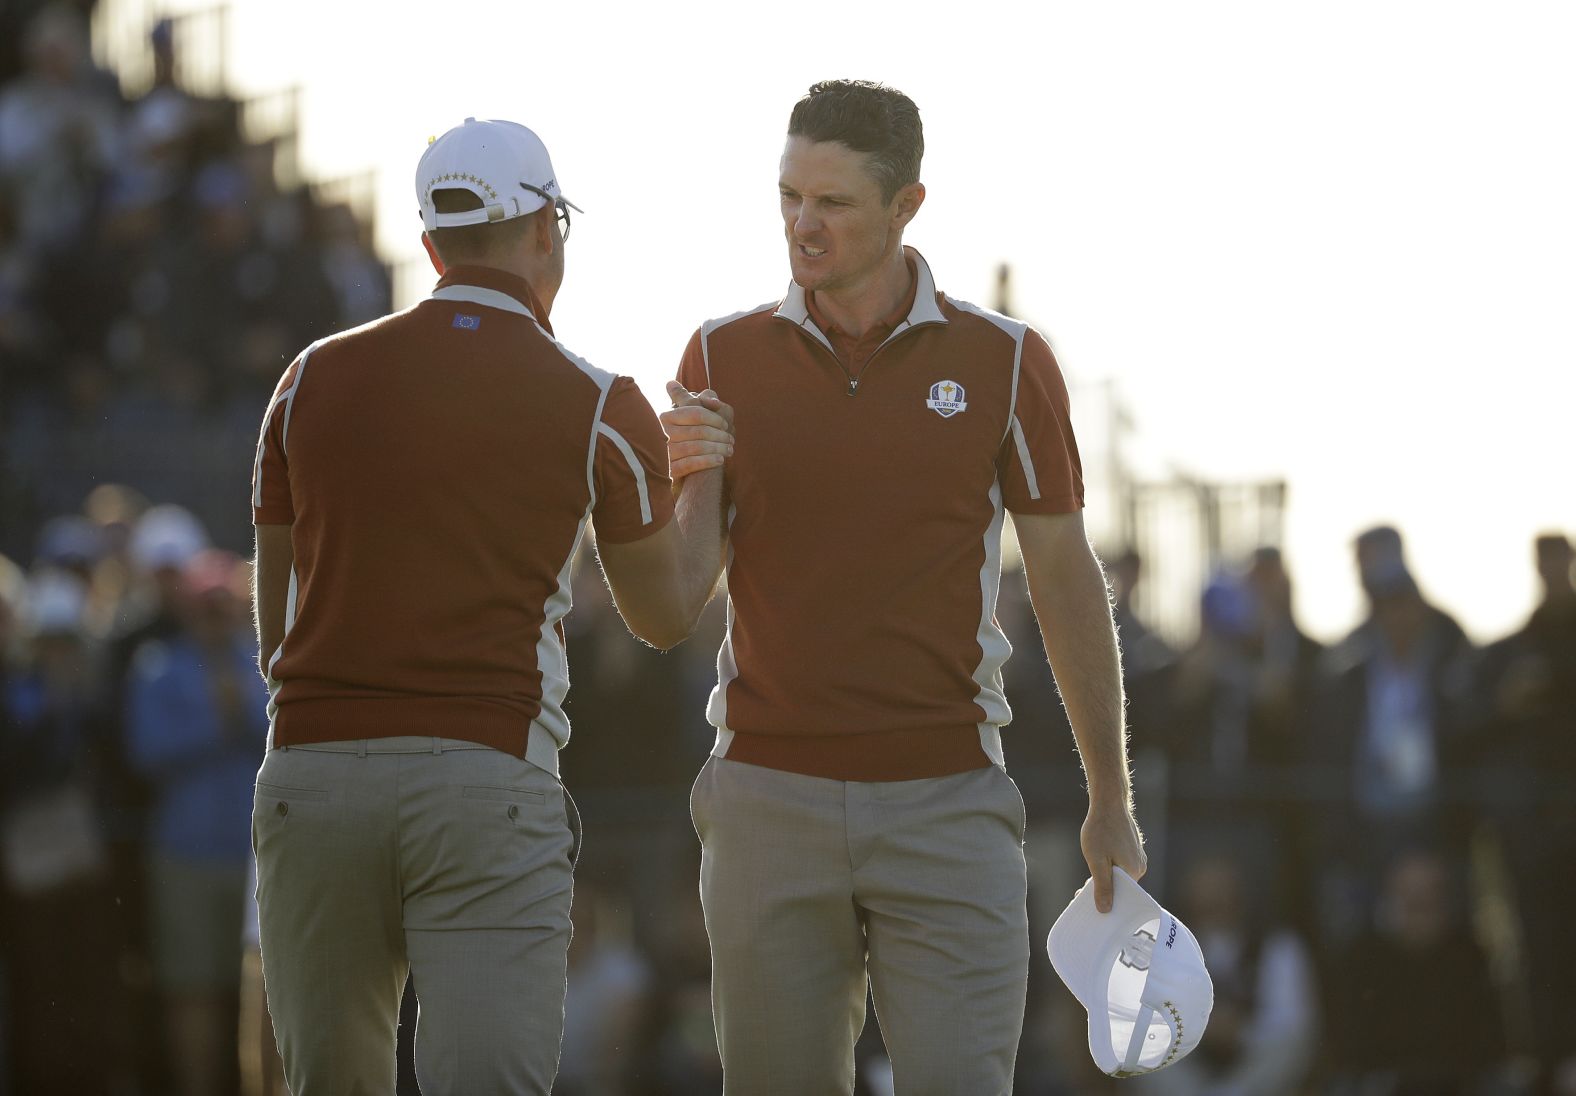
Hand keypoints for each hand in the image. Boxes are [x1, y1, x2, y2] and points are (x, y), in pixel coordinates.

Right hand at [661, 381, 733, 478]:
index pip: (696, 413)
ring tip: (729, 450)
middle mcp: (662, 433)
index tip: (726, 425)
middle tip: (731, 440)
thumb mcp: (693, 415)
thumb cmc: (692, 436)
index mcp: (667, 416)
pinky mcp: (668, 470)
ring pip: (696, 447)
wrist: (687, 469)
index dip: (715, 418)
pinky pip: (690, 464)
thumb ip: (696, 399)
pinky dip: (708, 461)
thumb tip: (682, 383)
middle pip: (699, 431)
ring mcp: (664, 453)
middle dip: (720, 435)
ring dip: (718, 448)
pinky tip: (720, 460)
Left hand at [1080, 798, 1146, 912]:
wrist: (1109, 801)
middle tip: (1081, 890)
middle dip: (1102, 889)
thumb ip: (1102, 886)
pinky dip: (1108, 865)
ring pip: (1119, 874)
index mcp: (1134, 872)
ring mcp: (1137, 856)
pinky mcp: (1132, 848)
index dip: (1103, 901)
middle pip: (1120, 887)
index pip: (1120, 896)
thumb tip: (1105, 910)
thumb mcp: (1096, 861)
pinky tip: (1096, 859)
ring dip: (1104, 876)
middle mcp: (1140, 866)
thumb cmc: (1101, 829)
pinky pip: (1120, 864)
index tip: (1085, 904)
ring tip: (1088, 871)